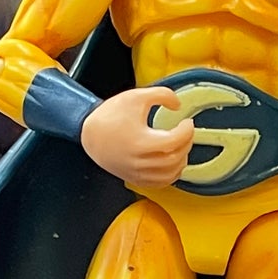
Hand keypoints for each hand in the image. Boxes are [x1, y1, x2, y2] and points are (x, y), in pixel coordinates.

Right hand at [80, 87, 194, 184]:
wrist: (90, 134)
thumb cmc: (110, 116)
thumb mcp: (136, 96)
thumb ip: (162, 94)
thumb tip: (178, 105)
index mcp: (141, 141)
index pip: (174, 141)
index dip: (187, 131)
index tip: (188, 123)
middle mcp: (139, 161)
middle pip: (175, 158)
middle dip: (186, 144)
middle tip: (186, 133)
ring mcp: (137, 172)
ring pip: (170, 174)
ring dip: (181, 161)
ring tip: (181, 147)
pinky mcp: (135, 178)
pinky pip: (160, 184)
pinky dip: (171, 175)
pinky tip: (173, 163)